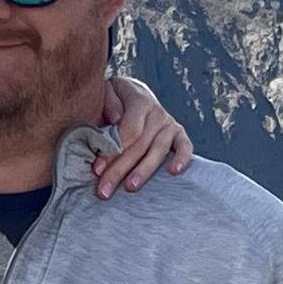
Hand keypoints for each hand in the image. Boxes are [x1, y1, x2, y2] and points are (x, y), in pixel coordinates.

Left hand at [95, 78, 192, 199]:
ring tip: (130, 187)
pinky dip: (182, 158)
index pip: (128, 131)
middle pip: (139, 145)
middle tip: (105, 191)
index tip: (97, 170)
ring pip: (158, 150)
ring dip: (143, 171)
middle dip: (120, 169)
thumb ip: (108, 102)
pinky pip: (185, 147)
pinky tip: (173, 172)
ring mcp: (169, 124)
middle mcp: (156, 112)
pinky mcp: (179, 134)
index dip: (113, 151)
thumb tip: (115, 118)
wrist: (133, 94)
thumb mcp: (106, 92)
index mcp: (138, 100)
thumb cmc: (114, 99)